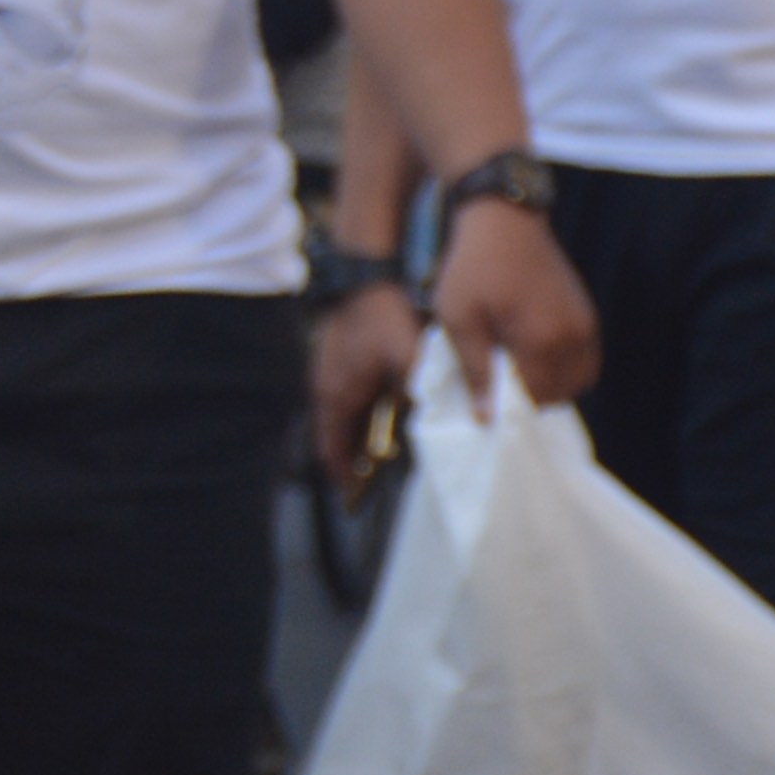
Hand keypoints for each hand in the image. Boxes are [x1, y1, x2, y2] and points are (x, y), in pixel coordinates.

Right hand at [310, 280, 421, 487]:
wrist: (365, 276)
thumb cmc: (383, 317)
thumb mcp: (409, 358)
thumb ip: (423, 393)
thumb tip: (448, 423)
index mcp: (337, 396)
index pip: (331, 449)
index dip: (342, 476)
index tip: (351, 498)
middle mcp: (326, 389)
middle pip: (334, 437)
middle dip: (351, 459)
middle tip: (369, 481)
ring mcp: (327, 373)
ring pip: (339, 418)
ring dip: (354, 436)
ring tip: (376, 452)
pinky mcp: (335, 359)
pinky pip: (343, 398)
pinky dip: (356, 414)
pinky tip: (379, 411)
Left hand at [428, 191, 597, 416]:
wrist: (503, 219)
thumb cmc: (472, 268)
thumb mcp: (459, 319)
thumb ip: (476, 369)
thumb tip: (487, 418)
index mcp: (543, 340)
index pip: (537, 400)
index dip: (511, 408)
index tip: (486, 399)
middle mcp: (574, 336)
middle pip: (561, 395)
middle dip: (530, 399)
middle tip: (497, 382)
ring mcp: (586, 324)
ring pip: (578, 380)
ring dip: (549, 384)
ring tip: (513, 367)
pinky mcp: (587, 313)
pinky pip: (584, 359)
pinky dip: (563, 366)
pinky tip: (531, 353)